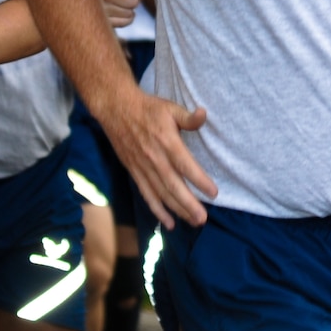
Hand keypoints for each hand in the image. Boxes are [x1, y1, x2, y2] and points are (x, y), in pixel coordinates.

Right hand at [94, 87, 216, 228]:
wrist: (116, 109)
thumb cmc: (148, 109)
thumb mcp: (170, 108)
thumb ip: (188, 117)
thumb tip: (204, 114)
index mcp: (166, 142)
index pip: (185, 165)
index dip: (199, 180)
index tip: (213, 193)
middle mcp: (154, 158)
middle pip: (173, 186)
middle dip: (188, 204)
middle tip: (203, 219)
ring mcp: (143, 168)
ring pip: (161, 193)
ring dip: (177, 210)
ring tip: (193, 221)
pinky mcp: (135, 172)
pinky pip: (147, 194)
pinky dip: (157, 210)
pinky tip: (169, 222)